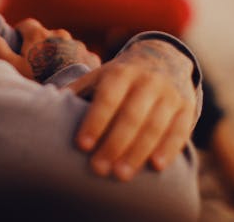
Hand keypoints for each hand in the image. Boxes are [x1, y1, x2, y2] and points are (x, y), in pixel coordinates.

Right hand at [0, 18, 100, 81]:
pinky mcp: (92, 58)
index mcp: (38, 34)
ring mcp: (77, 45)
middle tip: (36, 66)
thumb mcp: (11, 66)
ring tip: (55, 75)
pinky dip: (76, 64)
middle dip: (41, 46)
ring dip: (59, 55)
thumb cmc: (36, 81)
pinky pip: (81, 57)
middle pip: (47, 36)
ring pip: (65, 47)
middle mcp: (59, 34)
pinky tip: (71, 79)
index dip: (21, 35)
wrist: (70, 96)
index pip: (26, 25)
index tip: (19, 48)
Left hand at [67, 38, 196, 180]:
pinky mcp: (186, 107)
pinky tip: (156, 167)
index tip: (81, 145)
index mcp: (120, 73)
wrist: (164, 57)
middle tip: (99, 169)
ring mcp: (169, 94)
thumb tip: (47, 102)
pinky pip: (179, 130)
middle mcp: (146, 81)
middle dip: (114, 144)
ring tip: (121, 175)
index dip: (94, 122)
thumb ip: (79, 90)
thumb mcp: (101, 75)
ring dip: (138, 152)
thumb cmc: (122, 75)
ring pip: (155, 125)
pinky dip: (168, 149)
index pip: (107, 98)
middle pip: (131, 115)